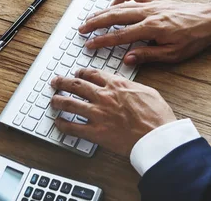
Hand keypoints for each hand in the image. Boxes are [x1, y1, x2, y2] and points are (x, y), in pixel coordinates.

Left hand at [50, 69, 175, 156]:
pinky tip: (58, 123)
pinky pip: (74, 128)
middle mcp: (104, 96)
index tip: (77, 74)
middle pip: (76, 85)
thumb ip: (131, 86)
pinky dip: (63, 125)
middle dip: (63, 82)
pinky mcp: (96, 132)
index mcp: (116, 85)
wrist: (157, 137)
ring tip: (53, 100)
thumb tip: (124, 84)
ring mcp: (98, 114)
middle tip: (56, 82)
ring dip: (59, 101)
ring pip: (71, 103)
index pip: (92, 74)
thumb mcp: (147, 91)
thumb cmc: (157, 116)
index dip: (81, 73)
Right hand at [79, 0, 210, 64]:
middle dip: (95, 23)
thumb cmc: (195, 38)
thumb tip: (127, 58)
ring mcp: (152, 4)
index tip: (89, 44)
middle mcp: (149, 13)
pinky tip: (113, 3)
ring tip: (90, 18)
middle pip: (115, 16)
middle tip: (81, 29)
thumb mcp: (173, 54)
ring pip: (121, 6)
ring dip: (103, 11)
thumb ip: (148, 55)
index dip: (102, 40)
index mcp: (152, 28)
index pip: (120, 35)